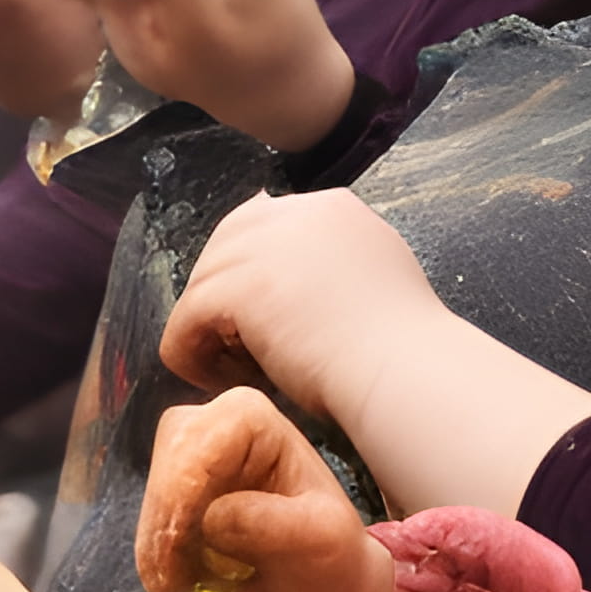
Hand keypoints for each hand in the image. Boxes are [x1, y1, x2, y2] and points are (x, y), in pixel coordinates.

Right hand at [135, 387, 397, 591]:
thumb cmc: (329, 562)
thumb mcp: (322, 539)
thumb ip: (272, 523)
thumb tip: (212, 519)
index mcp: (251, 421)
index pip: (198, 440)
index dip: (183, 489)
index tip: (181, 539)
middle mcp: (211, 432)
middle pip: (164, 464)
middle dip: (164, 520)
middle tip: (174, 574)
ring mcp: (186, 471)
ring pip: (150, 500)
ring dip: (156, 547)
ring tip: (183, 585)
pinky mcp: (171, 510)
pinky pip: (143, 532)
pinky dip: (153, 563)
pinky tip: (178, 586)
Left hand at [159, 188, 453, 415]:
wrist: (406, 373)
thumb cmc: (403, 349)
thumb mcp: (376, 277)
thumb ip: (333, 263)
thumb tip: (287, 279)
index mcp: (332, 208)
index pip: (262, 226)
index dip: (256, 278)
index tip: (273, 324)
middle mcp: (294, 213)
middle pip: (223, 248)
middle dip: (224, 300)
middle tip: (248, 351)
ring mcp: (261, 247)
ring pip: (202, 288)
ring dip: (212, 333)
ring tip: (242, 373)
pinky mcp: (235, 288)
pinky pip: (184, 324)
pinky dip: (193, 357)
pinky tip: (220, 382)